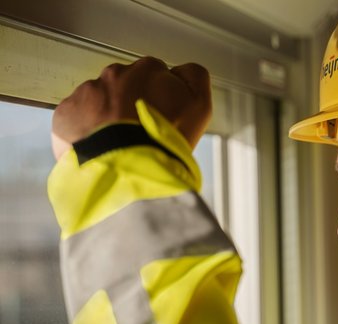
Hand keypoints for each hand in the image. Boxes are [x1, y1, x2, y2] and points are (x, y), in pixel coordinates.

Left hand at [51, 57, 211, 159]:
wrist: (128, 168)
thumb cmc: (165, 139)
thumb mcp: (200, 105)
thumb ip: (195, 77)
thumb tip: (183, 71)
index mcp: (147, 70)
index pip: (155, 76)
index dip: (161, 98)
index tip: (163, 118)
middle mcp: (114, 74)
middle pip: (125, 86)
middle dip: (131, 105)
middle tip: (142, 133)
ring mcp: (86, 93)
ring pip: (100, 102)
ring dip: (108, 118)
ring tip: (120, 145)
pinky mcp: (66, 114)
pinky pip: (77, 119)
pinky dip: (87, 132)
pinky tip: (101, 149)